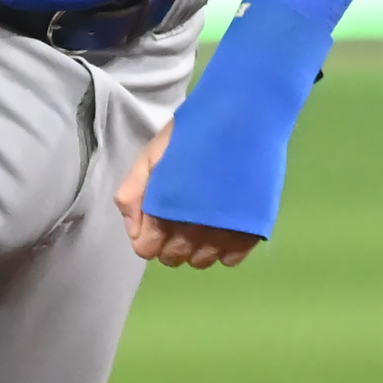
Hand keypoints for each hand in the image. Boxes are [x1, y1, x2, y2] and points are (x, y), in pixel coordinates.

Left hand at [115, 124, 260, 269]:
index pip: (147, 250)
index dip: (148, 238)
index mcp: (163, 212)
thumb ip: (132, 195)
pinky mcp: (250, 232)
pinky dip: (225, 249)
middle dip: (171, 243)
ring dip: (198, 248)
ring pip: (202, 261)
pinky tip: (225, 226)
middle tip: (180, 217)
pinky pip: (231, 259)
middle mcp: (192, 231)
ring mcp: (223, 234)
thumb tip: (135, 232)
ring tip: (203, 221)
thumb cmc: (191, 136)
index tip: (157, 222)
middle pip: (174, 258)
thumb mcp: (149, 157)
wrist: (241, 120)